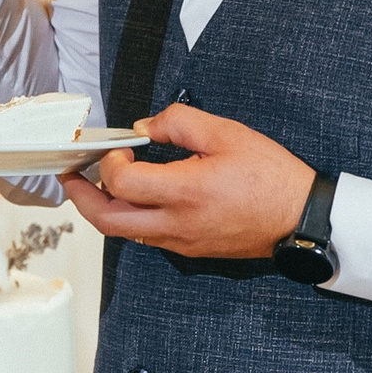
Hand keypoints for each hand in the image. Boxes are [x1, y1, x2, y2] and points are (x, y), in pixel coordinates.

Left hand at [59, 103, 312, 260]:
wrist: (300, 218)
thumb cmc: (271, 177)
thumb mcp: (226, 133)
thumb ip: (178, 123)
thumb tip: (144, 128)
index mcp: (184, 192)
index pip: (122, 182)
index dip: (109, 161)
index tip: (118, 145)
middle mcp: (176, 224)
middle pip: (108, 220)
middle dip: (81, 197)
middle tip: (71, 176)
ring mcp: (181, 241)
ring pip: (124, 232)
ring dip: (105, 208)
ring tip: (99, 184)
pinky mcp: (190, 249)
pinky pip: (147, 237)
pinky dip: (130, 217)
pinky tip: (136, 198)